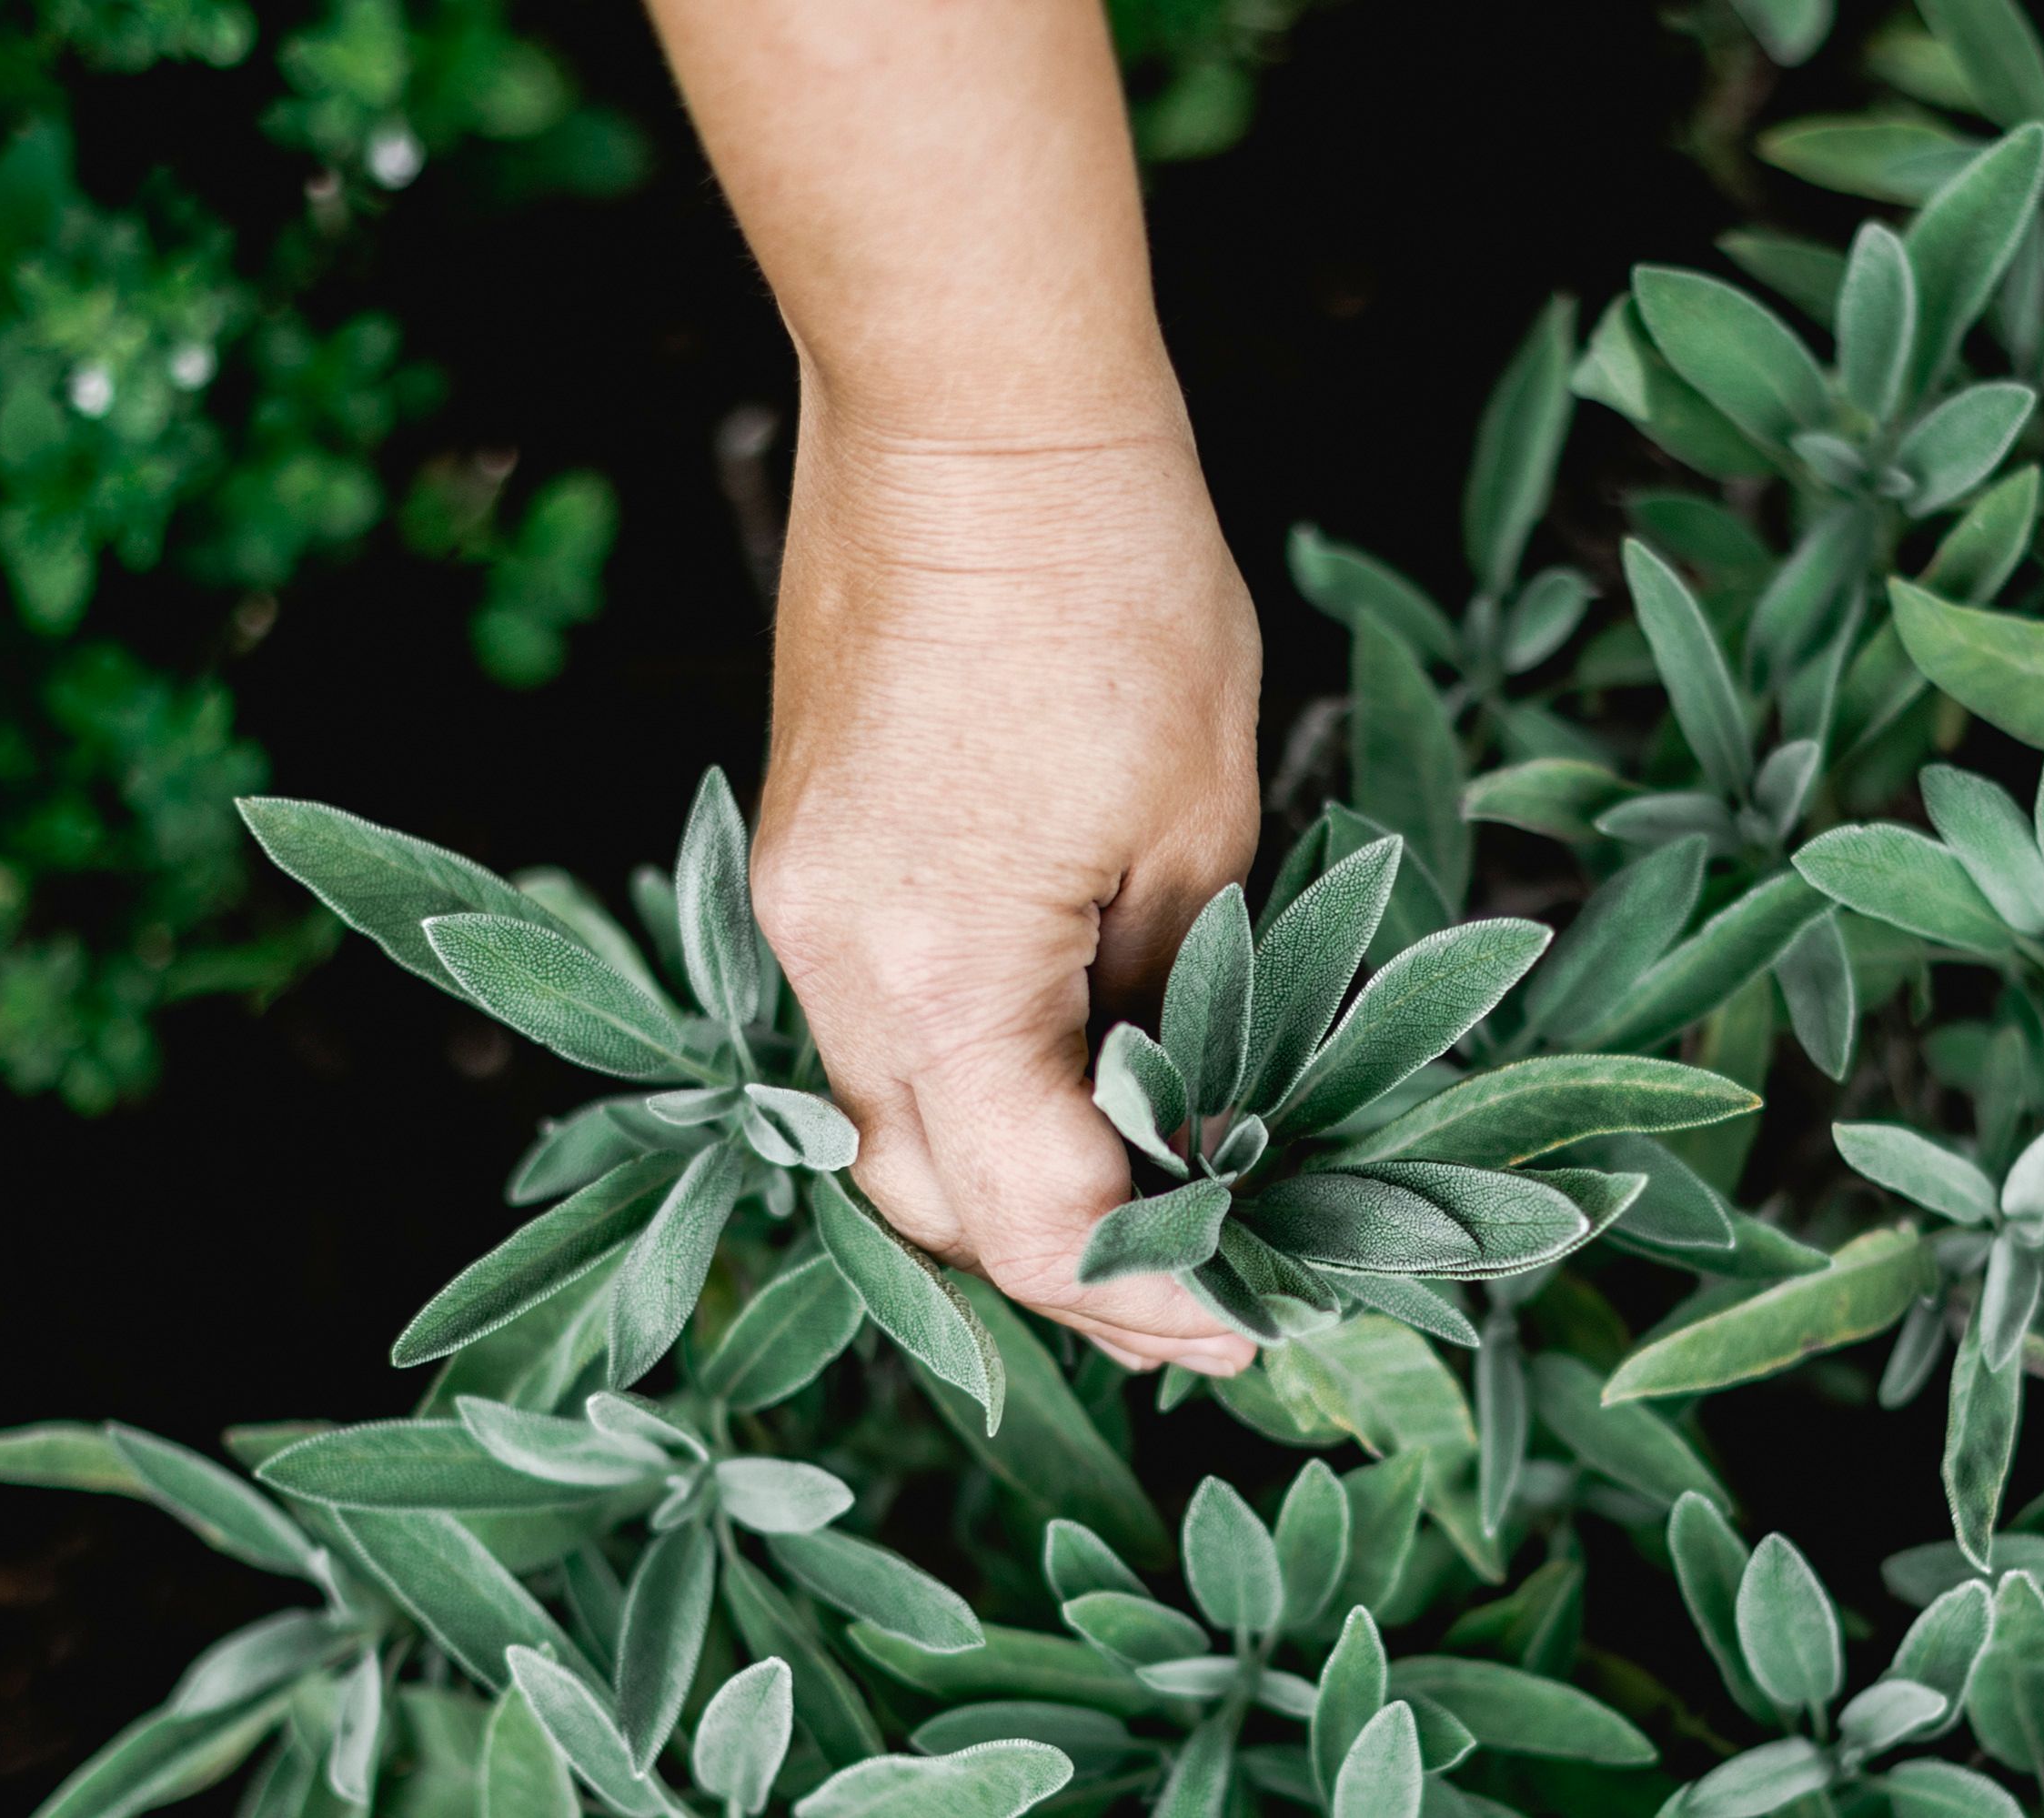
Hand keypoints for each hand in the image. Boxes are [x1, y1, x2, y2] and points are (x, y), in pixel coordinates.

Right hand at [752, 374, 1262, 1374]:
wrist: (970, 420)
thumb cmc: (1115, 588)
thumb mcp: (1200, 822)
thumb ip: (1172, 1001)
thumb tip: (1172, 1113)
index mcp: (933, 971)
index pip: (1035, 1216)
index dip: (1148, 1290)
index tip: (1244, 1322)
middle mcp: (830, 965)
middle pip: (929, 1201)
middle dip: (1068, 1270)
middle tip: (1202, 1296)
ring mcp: (799, 913)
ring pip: (889, 1127)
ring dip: (1007, 1188)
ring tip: (1142, 1212)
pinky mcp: (807, 865)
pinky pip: (872, 1035)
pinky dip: (966, 1090)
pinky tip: (1063, 1090)